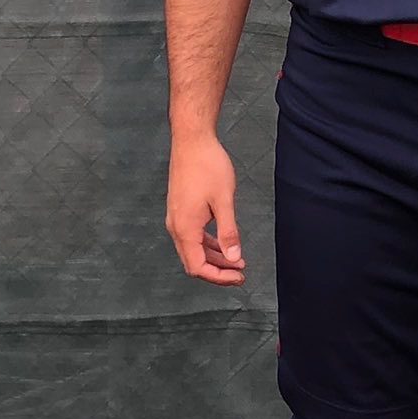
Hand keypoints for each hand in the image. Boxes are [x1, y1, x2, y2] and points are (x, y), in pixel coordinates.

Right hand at [166, 132, 246, 285]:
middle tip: (240, 274)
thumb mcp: (224, 201)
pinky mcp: (180, 210)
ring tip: (237, 261)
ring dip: (214, 258)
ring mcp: (177, 218)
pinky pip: (193, 236)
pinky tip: (225, 243)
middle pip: (194, 262)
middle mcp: (176, 226)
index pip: (198, 267)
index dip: (219, 277)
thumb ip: (229, 232)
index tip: (239, 277)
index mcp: (185, 228)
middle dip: (217, 271)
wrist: (192, 140)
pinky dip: (208, 244)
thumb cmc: (208, 166)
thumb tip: (234, 259)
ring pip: (193, 250)